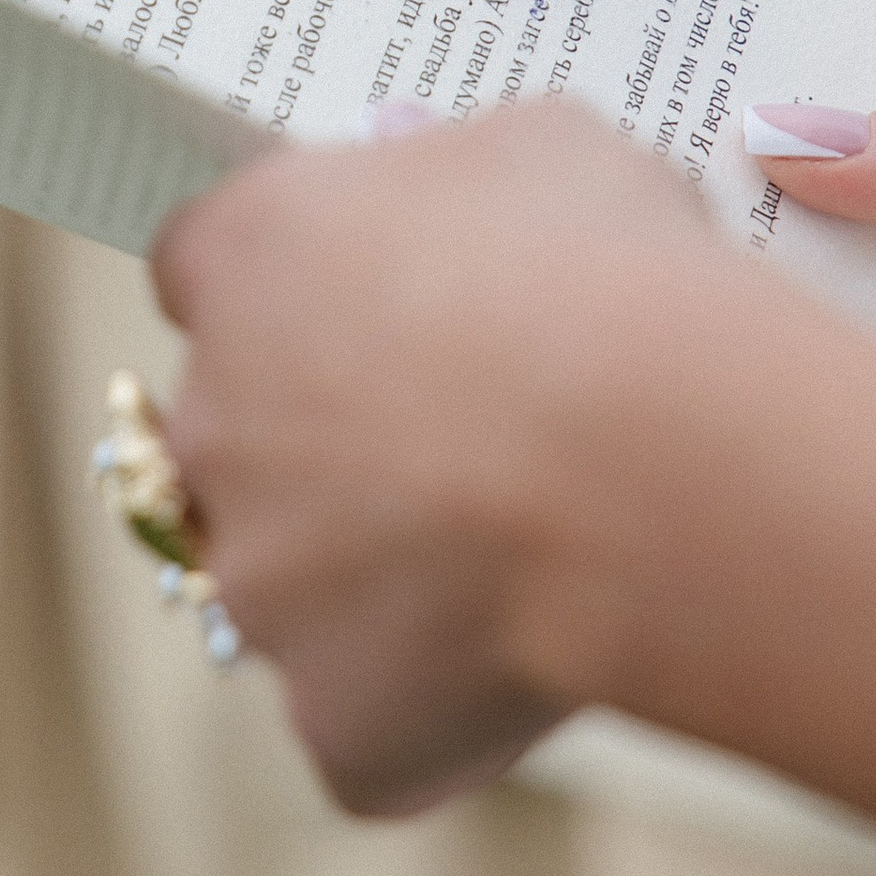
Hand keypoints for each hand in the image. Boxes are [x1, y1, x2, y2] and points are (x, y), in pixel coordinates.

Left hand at [153, 101, 771, 812]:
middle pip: (245, 436)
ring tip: (534, 557)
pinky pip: (368, 723)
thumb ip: (455, 166)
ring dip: (387, 579)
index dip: (300, 291)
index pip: (208, 267)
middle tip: (483, 442)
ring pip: (302, 588)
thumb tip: (426, 170)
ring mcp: (260, 584)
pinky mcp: (328, 717)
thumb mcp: (547, 152)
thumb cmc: (614, 282)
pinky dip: (438, 709)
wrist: (668, 471)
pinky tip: (539, 664)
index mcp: (247, 255)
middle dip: (339, 443)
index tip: (380, 310)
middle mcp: (213, 420)